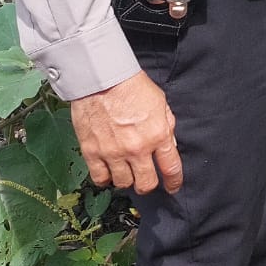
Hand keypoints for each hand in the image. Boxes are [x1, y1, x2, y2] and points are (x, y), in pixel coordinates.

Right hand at [69, 71, 182, 194]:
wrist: (102, 80)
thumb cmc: (132, 87)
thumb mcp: (161, 104)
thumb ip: (166, 127)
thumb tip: (168, 145)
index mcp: (158, 136)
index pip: (171, 169)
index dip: (174, 182)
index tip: (173, 186)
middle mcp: (137, 149)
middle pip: (146, 184)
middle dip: (148, 184)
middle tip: (146, 179)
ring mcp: (113, 153)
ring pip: (123, 183)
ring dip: (126, 180)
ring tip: (126, 172)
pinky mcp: (92, 152)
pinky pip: (100, 178)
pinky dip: (105, 178)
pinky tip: (108, 171)